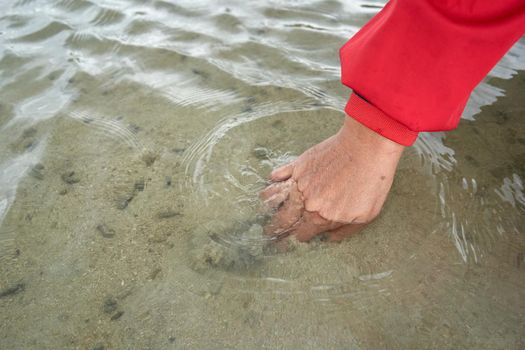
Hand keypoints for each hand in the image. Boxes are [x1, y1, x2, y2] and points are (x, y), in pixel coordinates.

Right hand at [260, 117, 404, 241]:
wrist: (366, 148)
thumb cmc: (371, 182)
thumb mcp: (366, 215)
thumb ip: (345, 230)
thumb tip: (330, 238)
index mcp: (320, 218)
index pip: (301, 234)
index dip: (300, 237)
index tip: (298, 236)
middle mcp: (304, 202)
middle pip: (282, 220)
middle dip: (275, 228)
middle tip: (268, 231)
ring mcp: (299, 182)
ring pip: (274, 197)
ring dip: (269, 204)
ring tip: (265, 207)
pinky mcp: (299, 164)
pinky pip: (280, 173)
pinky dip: (274, 178)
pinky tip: (273, 180)